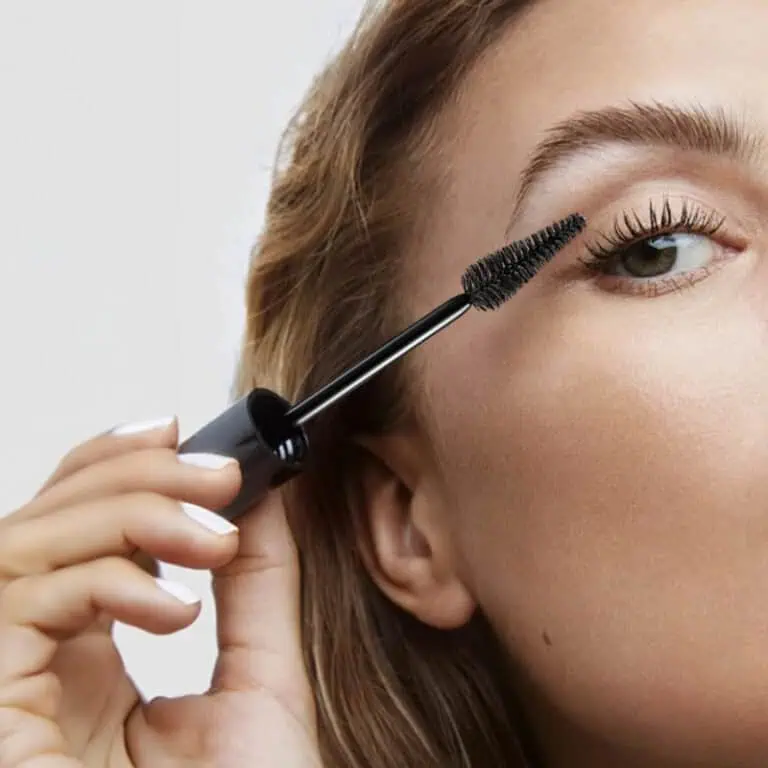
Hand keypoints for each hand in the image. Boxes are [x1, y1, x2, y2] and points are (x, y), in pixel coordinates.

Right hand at [0, 417, 320, 766]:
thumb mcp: (260, 678)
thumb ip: (255, 585)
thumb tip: (264, 496)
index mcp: (89, 659)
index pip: (74, 531)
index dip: (111, 465)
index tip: (176, 433)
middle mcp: (35, 667)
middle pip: (42, 521)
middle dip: (130, 476)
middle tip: (214, 475)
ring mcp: (3, 684)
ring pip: (23, 546)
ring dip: (127, 516)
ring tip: (212, 538)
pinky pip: (15, 602)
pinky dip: (101, 581)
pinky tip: (170, 608)